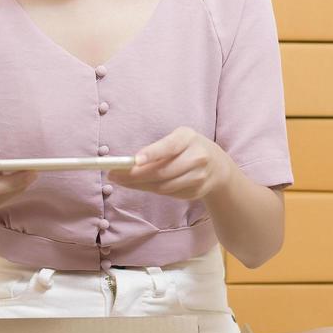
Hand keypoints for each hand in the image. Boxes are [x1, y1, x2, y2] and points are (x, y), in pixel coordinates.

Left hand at [108, 126, 233, 200]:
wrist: (219, 168)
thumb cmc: (189, 149)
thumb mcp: (178, 140)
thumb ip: (158, 149)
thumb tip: (126, 162)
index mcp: (189, 138)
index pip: (170, 146)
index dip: (152, 153)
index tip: (134, 160)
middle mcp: (197, 157)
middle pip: (162, 171)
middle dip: (134, 175)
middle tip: (114, 175)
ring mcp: (198, 177)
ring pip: (162, 186)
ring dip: (138, 185)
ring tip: (120, 180)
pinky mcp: (196, 192)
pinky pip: (167, 193)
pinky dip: (150, 190)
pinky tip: (138, 185)